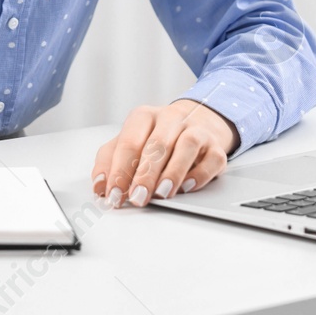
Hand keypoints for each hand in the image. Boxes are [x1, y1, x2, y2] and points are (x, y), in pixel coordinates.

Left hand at [91, 99, 239, 207]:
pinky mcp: (216, 146)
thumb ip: (110, 161)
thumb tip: (99, 185)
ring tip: (162, 194)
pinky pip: (212, 159)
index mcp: (144, 117)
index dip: (119, 170)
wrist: (196, 123)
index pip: (129, 141)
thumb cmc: (156, 138)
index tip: (113, 194)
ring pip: (187, 146)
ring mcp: (196, 130)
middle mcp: (170, 119)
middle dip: (145, 175)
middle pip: (157, 144)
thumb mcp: (129, 143)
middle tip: (137, 198)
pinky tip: (187, 187)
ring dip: (173, 172)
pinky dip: (199, 174)